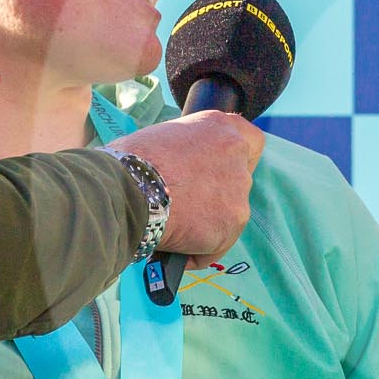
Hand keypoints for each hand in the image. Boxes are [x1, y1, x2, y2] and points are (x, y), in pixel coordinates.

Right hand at [107, 111, 263, 259]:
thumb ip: (188, 153)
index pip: (251, 141)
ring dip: (204, 227)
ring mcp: (239, 189)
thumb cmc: (130, 164)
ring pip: (227, 217)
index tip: (221, 174)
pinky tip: (171, 246)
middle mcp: (236, 153)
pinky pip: (215, 244)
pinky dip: (196, 250)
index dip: (238, 160)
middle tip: (184, 209)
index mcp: (219, 127)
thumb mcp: (164, 141)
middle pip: (237, 183)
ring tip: (170, 230)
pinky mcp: (233, 221)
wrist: (127, 190)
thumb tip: (183, 175)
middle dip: (215, 199)